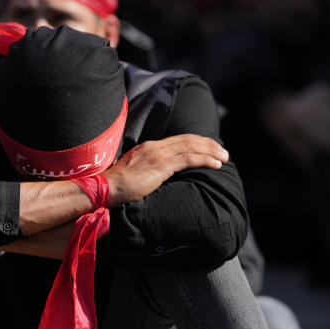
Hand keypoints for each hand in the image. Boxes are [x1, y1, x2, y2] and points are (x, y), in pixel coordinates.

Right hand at [103, 134, 228, 206]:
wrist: (105, 188)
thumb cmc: (114, 187)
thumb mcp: (131, 174)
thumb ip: (144, 171)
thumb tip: (151, 179)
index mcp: (148, 148)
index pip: (177, 140)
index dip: (196, 143)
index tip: (208, 148)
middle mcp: (155, 147)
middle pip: (188, 140)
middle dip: (208, 144)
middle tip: (223, 151)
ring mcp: (158, 155)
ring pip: (192, 147)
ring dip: (211, 151)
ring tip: (224, 157)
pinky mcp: (161, 166)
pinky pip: (189, 159)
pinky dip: (205, 160)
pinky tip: (216, 164)